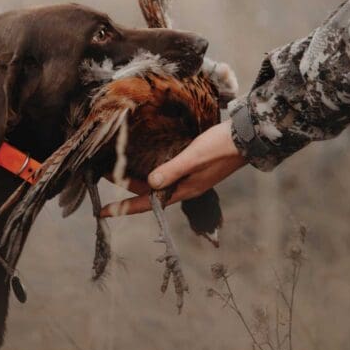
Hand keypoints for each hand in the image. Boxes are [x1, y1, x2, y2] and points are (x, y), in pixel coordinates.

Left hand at [100, 119, 246, 216]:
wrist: (247, 138)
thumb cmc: (221, 147)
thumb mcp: (194, 157)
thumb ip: (172, 170)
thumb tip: (150, 183)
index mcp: (184, 190)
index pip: (148, 203)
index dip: (124, 208)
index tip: (102, 211)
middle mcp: (185, 187)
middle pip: (150, 194)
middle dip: (128, 189)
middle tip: (105, 178)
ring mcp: (191, 178)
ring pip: (159, 183)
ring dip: (139, 180)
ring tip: (119, 171)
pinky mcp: (196, 167)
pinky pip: (168, 173)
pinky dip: (154, 170)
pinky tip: (147, 161)